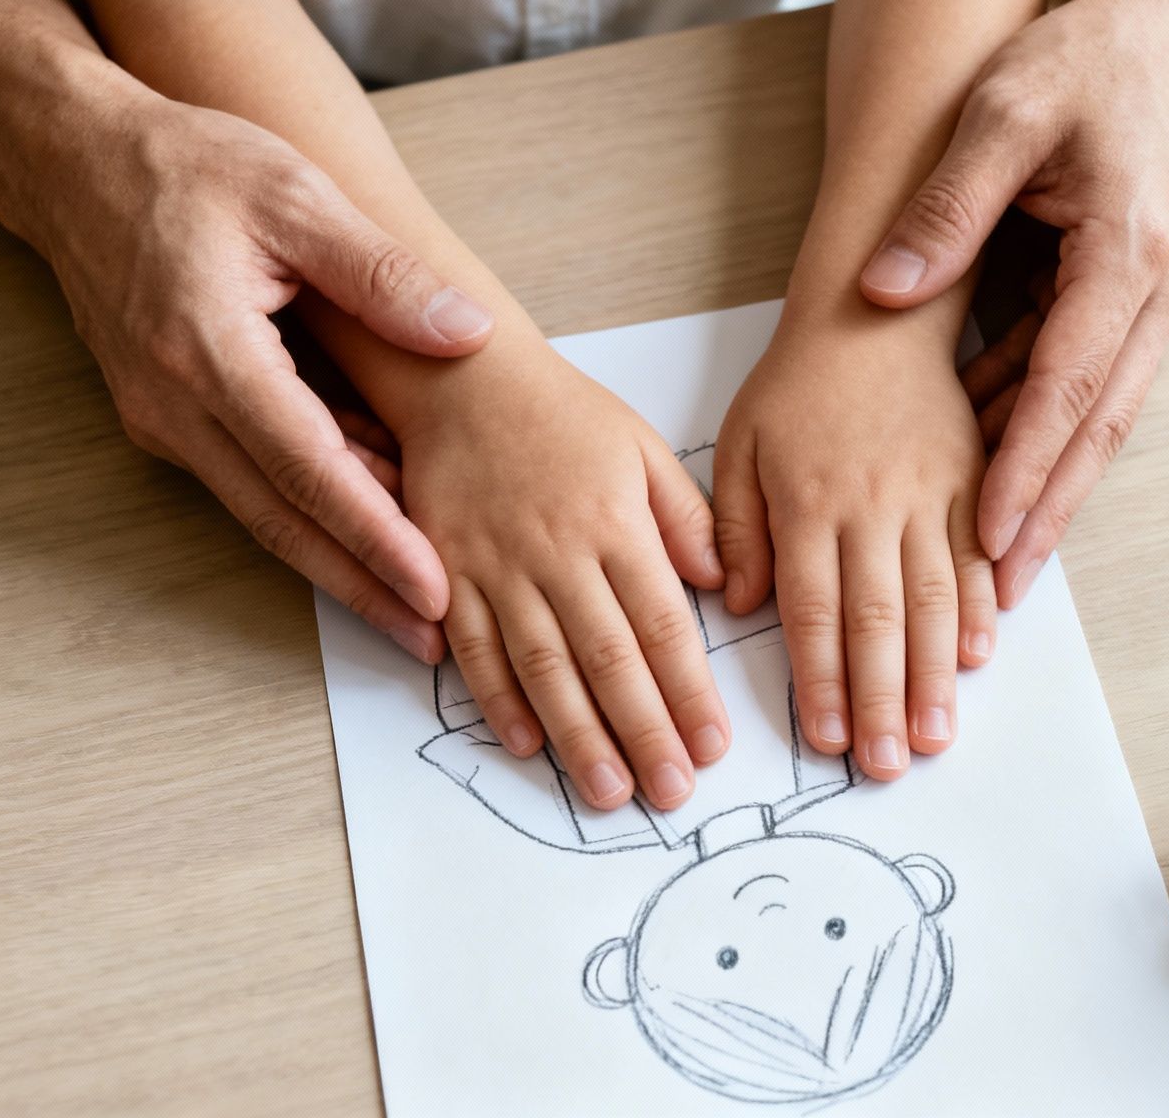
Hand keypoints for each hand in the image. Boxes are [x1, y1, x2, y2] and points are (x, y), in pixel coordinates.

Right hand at [32, 94, 496, 661]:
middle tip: (432, 636)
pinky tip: (372, 525)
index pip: (307, 469)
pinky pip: (246, 479)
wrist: (74, 162)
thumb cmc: (184, 166)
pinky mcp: (165, 419)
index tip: (430, 587)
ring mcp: (161, 418)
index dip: (373, 535)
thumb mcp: (295, 194)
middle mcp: (173, 402)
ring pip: (261, 511)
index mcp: (207, 351)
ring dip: (335, 562)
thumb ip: (381, 272)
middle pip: (281, 519)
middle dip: (360, 585)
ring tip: (412, 608)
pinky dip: (307, 508)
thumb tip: (465, 331)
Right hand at [380, 344, 731, 812]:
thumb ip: (685, 519)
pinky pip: (474, 648)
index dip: (689, 692)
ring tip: (608, 791)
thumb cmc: (561, 415)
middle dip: (644, 732)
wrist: (461, 378)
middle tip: (671, 792)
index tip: (713, 746)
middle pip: (609, 658)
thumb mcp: (642, 448)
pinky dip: (499, 701)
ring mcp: (496, 566)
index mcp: (615, 523)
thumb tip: (724, 586)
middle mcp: (558, 552)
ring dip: (578, 735)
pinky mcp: (445, 573)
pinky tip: (528, 745)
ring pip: (544, 666)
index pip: (663, 625)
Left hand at [714, 313, 995, 780]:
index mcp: (809, 501)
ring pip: (933, 598)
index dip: (822, 678)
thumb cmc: (797, 387)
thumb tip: (742, 603)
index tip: (826, 737)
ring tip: (932, 738)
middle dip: (880, 699)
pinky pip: (979, 552)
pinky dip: (981, 608)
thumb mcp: (741, 443)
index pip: (813, 607)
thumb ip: (736, 525)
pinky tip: (979, 658)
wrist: (874, 315)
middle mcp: (872, 505)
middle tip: (883, 766)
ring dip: (933, 675)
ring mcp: (929, 495)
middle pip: (877, 618)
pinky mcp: (971, 481)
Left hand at [859, 0, 1168, 603]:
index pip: (1071, 387)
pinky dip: (1048, 417)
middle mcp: (1160, 285)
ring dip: (1049, 477)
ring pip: (1100, 408)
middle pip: (1098, 425)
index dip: (1027, 468)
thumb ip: (947, 208)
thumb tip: (885, 290)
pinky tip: (998, 454)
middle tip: (1004, 589)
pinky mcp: (1147, 282)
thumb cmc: (1091, 56)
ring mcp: (1162, 289)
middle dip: (1048, 510)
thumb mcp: (1004, 116)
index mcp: (1129, 252)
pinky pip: (1093, 369)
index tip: (990, 538)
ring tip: (998, 551)